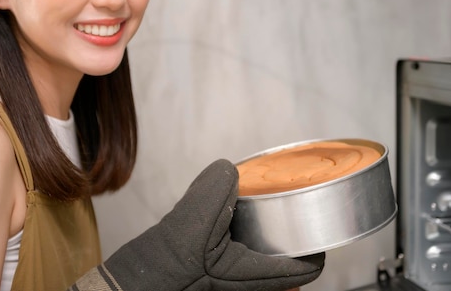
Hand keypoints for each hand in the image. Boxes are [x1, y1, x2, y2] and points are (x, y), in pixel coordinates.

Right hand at [100, 159, 324, 290]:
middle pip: (288, 272)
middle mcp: (244, 286)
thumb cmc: (161, 265)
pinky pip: (243, 262)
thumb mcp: (190, 219)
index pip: (302, 272)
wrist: (129, 284)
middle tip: (296, 218)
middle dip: (294, 245)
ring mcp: (230, 285)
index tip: (320, 230)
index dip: (316, 250)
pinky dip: (245, 242)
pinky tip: (232, 223)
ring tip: (268, 217)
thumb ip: (215, 187)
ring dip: (269, 244)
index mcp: (248, 275)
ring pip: (265, 269)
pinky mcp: (213, 279)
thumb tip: (227, 171)